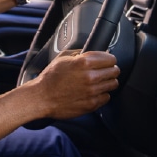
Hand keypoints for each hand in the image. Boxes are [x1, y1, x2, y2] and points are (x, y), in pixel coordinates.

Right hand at [0, 50, 118, 141]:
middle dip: (110, 70)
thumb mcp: (63, 57)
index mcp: (84, 62)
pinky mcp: (91, 104)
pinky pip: (106, 97)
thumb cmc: (50, 78)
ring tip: (99, 82)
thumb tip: (93, 52)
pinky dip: (102, 94)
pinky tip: (94, 92)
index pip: (111, 59)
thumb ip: (80, 53)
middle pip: (115, 71)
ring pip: (113, 84)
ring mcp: (92, 92)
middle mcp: (91, 77)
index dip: (109, 59)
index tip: (107, 61)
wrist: (42, 97)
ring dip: (107, 82)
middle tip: (103, 71)